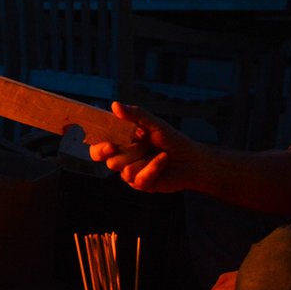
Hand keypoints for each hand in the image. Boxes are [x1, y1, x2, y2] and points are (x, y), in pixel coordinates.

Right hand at [88, 102, 206, 192]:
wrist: (192, 160)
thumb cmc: (172, 140)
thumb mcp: (154, 124)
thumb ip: (135, 115)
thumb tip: (115, 105)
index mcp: (122, 142)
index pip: (99, 144)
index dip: (98, 145)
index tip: (108, 143)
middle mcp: (124, 158)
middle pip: (107, 160)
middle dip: (117, 152)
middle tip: (120, 147)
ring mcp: (131, 173)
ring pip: (124, 169)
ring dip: (143, 158)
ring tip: (157, 151)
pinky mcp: (142, 184)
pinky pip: (139, 178)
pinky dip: (154, 166)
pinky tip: (163, 159)